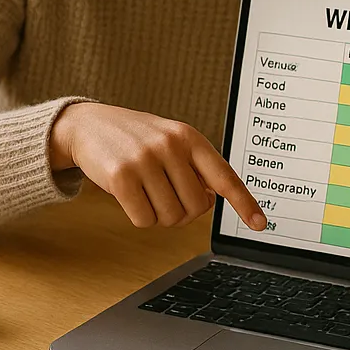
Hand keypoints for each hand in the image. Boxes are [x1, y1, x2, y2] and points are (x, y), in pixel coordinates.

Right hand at [49, 102, 266, 230]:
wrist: (89, 125)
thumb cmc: (136, 139)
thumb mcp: (171, 141)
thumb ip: (193, 167)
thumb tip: (211, 201)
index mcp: (190, 137)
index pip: (225, 176)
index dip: (245, 203)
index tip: (261, 224)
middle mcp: (171, 146)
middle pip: (195, 208)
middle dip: (183, 213)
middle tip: (166, 197)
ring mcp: (145, 160)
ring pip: (170, 217)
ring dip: (159, 215)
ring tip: (146, 192)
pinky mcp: (121, 177)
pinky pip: (144, 220)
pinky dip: (139, 217)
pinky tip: (130, 196)